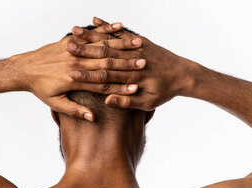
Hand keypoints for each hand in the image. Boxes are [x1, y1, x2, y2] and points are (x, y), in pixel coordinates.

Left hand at [13, 21, 145, 120]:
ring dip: (121, 45)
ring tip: (138, 44)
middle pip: (106, 64)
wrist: (23, 69)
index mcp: (74, 81)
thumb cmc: (40, 88)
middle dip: (126, 64)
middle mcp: (76, 64)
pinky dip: (106, 30)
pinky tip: (119, 26)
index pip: (102, 85)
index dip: (120, 87)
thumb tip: (92, 117)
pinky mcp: (70, 41)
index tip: (136, 88)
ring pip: (101, 47)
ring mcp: (73, 51)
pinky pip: (91, 35)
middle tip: (144, 64)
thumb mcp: (55, 103)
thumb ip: (74, 110)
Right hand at [67, 17, 195, 110]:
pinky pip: (121, 32)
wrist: (184, 74)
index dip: (88, 75)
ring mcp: (137, 47)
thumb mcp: (148, 103)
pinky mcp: (139, 40)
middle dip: (85, 51)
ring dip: (92, 36)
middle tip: (67, 49)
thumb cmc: (165, 91)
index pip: (106, 77)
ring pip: (111, 41)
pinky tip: (95, 20)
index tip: (71, 74)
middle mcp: (134, 59)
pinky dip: (108, 26)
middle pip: (105, 56)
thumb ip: (128, 101)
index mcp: (134, 78)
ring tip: (75, 31)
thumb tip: (108, 99)